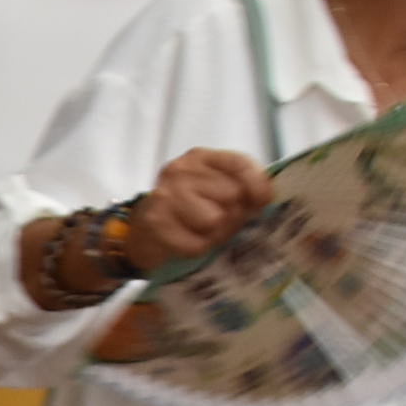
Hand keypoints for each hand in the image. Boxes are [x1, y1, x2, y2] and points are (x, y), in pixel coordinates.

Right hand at [126, 148, 273, 270]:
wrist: (139, 233)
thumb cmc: (185, 209)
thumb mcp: (212, 188)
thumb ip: (241, 186)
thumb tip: (266, 198)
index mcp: (199, 158)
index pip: (238, 163)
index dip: (257, 184)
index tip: (263, 201)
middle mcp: (179, 171)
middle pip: (231, 195)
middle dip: (233, 214)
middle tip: (221, 220)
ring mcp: (165, 196)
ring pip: (215, 220)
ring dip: (215, 233)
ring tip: (203, 231)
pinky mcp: (156, 224)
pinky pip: (197, 243)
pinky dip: (198, 248)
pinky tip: (187, 240)